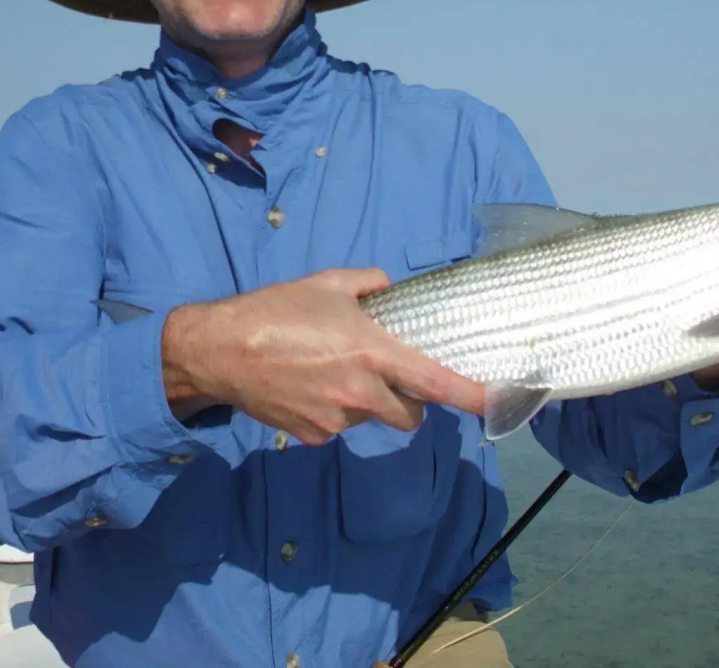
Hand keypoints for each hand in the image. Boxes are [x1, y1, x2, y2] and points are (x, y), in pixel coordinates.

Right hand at [159, 269, 486, 445]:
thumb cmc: (275, 310)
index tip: (498, 402)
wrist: (220, 351)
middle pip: (411, 415)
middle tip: (386, 375)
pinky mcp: (314, 436)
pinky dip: (334, 412)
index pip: (434, 382)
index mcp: (371, 352)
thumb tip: (389, 288)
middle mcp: (360, 392)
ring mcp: (337, 419)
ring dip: (366, 402)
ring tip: (330, 372)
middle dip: (410, 402)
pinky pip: (340, 427)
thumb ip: (370, 283)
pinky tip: (308, 387)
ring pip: (372, 418)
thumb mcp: (328, 282)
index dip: (471, 395)